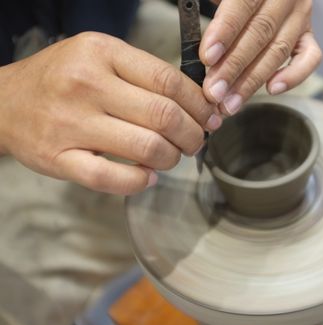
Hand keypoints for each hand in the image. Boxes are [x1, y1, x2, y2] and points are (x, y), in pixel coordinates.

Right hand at [0, 32, 220, 194]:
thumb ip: (145, 75)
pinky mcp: (58, 159)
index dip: (200, 104)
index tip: (210, 116)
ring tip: (171, 157)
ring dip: (171, 159)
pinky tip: (147, 177)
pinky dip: (140, 182)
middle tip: (196, 141)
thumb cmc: (63, 79)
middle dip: (194, 135)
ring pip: (147, 149)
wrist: (5, 101)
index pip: (169, 81)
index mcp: (102, 53)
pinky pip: (112, 179)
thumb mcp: (101, 58)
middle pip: (165, 116)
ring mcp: (71, 124)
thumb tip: (198, 105)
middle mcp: (86, 85)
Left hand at [200, 0, 321, 114]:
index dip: (225, 32)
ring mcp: (301, 16)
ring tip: (229, 103)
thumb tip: (190, 21)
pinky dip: (294, 76)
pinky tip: (272, 89)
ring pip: (279, 51)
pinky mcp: (308, 35)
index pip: (242, 6)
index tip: (207, 58)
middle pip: (260, 33)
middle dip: (234, 67)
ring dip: (252, 81)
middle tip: (213, 92)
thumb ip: (204, 2)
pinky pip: (310, 59)